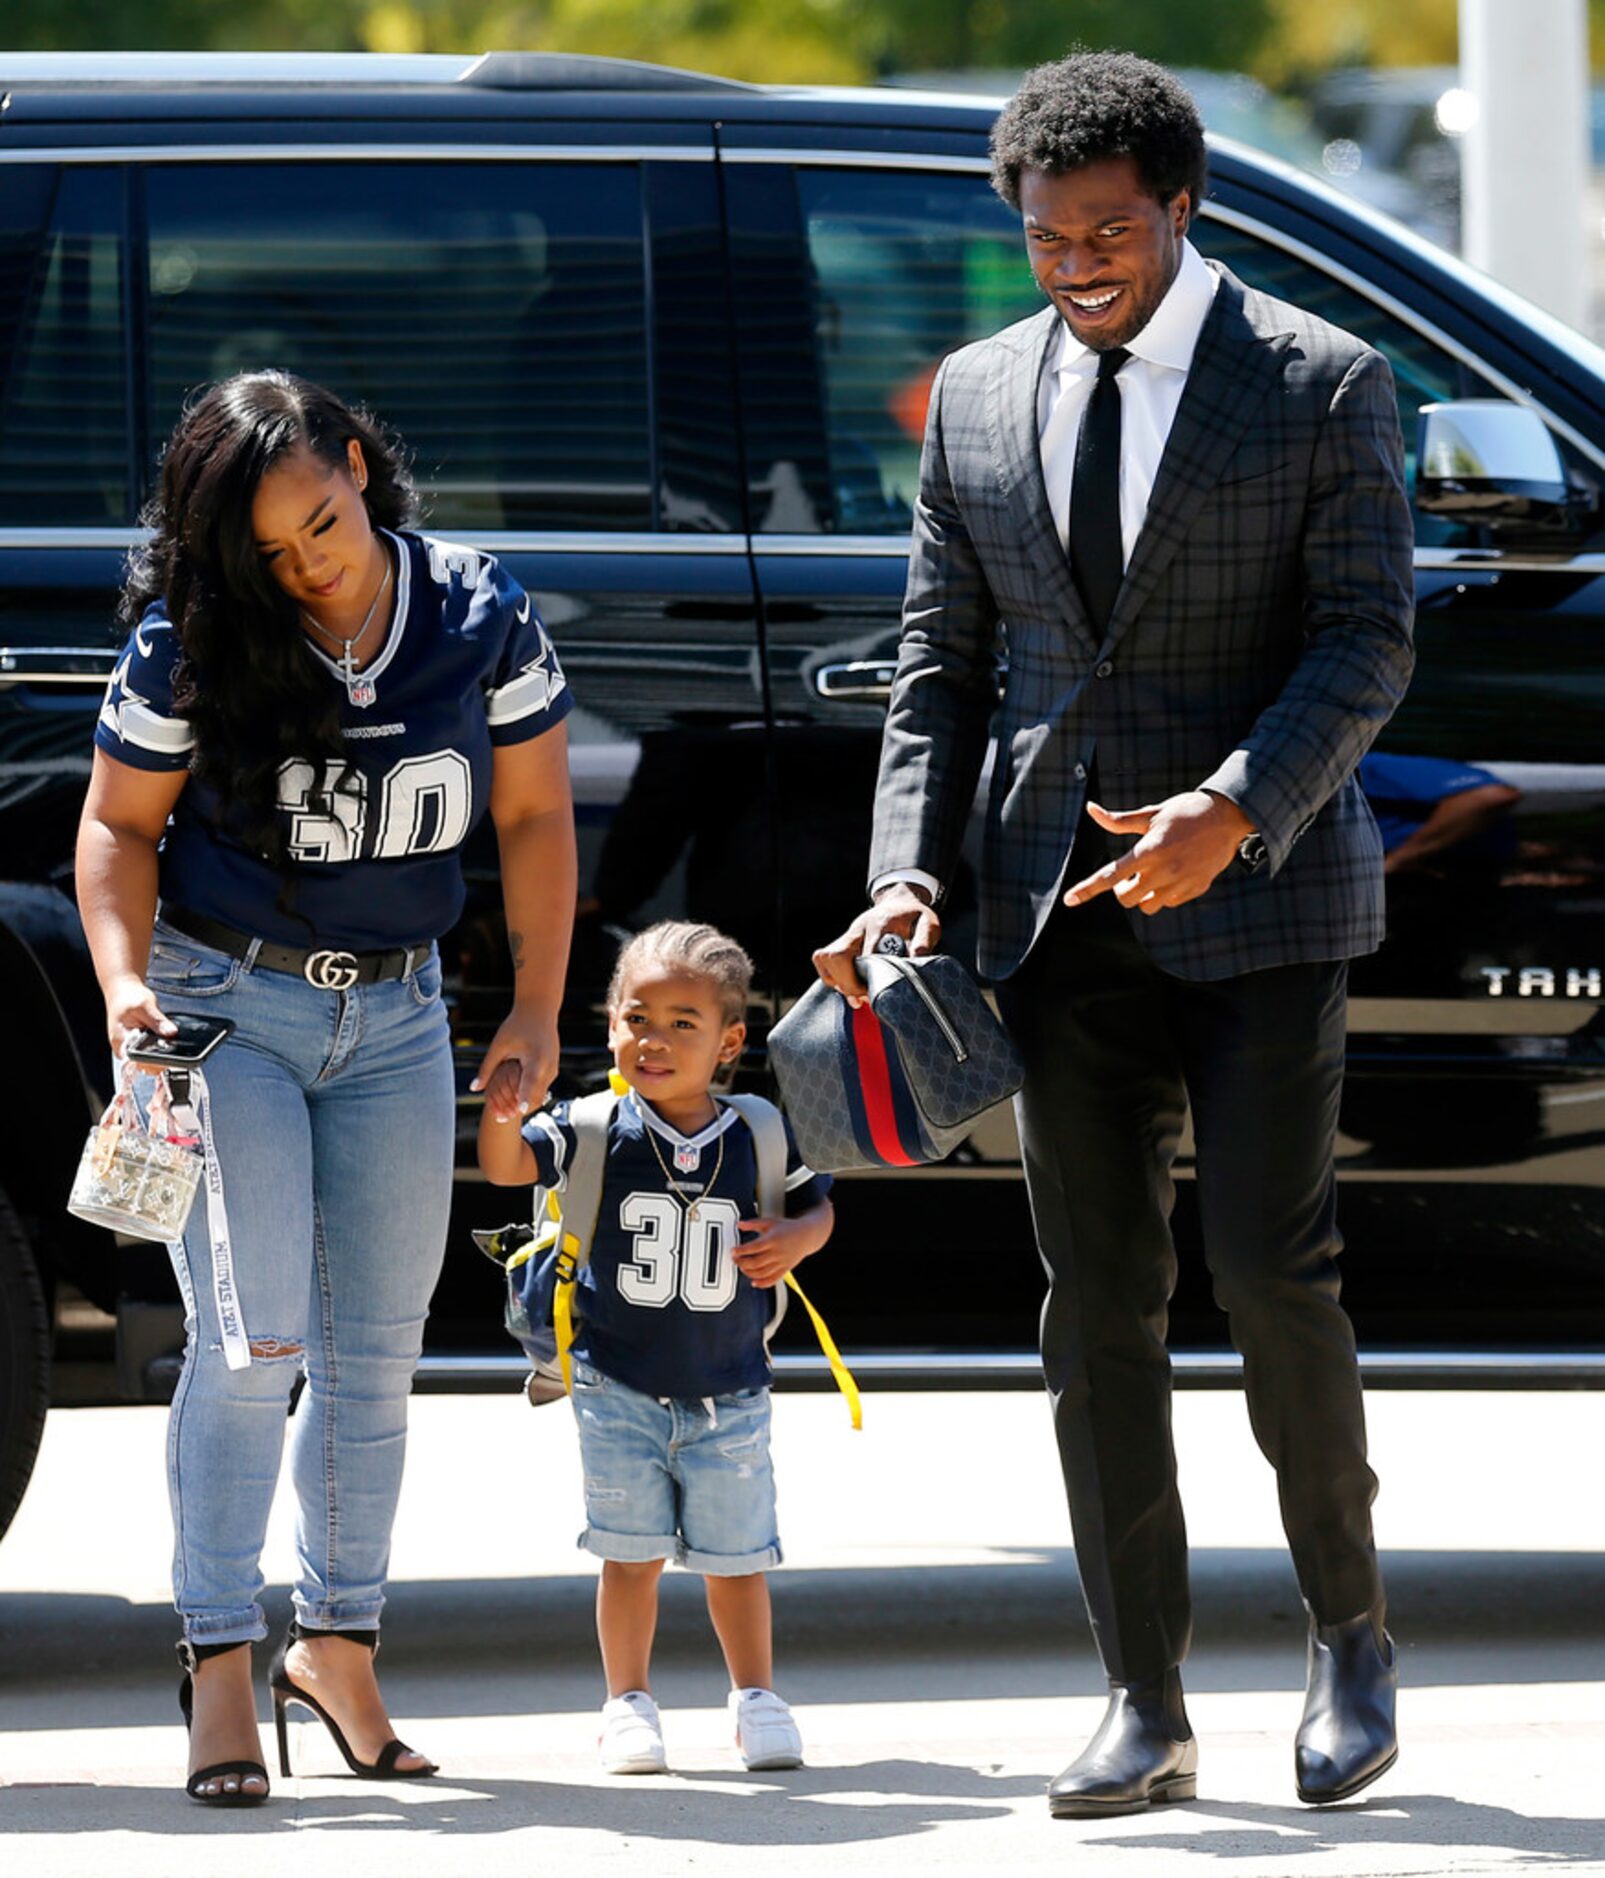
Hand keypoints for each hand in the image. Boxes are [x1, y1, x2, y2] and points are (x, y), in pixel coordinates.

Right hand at [106, 974, 175, 1055]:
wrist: (123, 990)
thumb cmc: (128, 996)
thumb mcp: (145, 1005)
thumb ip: (158, 1021)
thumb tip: (171, 1033)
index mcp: (122, 1041)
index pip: (138, 1062)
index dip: (155, 1063)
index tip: (168, 1059)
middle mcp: (124, 1047)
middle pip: (144, 1065)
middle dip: (160, 1061)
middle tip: (172, 1048)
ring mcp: (130, 1047)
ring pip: (148, 1061)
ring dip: (161, 1056)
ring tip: (168, 1043)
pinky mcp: (136, 1044)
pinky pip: (149, 1054)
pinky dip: (159, 1051)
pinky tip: (165, 1043)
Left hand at [470, 1008, 559, 1113]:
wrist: (540, 1009)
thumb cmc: (517, 1025)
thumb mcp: (499, 1045)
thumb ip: (487, 1068)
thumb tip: (474, 1088)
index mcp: (536, 1058)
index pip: (530, 1083)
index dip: (524, 1099)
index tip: (518, 1113)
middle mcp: (548, 1065)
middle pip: (537, 1095)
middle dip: (520, 1109)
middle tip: (501, 1119)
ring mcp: (553, 1068)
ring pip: (541, 1094)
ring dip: (526, 1104)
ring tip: (505, 1114)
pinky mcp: (553, 1069)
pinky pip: (542, 1087)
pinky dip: (530, 1095)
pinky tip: (515, 1102)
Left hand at [733, 1215, 818, 1289]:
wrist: (807, 1235)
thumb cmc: (788, 1228)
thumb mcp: (770, 1222)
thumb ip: (753, 1223)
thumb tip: (739, 1224)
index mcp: (773, 1240)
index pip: (754, 1248)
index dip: (741, 1251)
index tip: (733, 1251)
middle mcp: (777, 1252)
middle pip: (756, 1263)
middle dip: (742, 1263)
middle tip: (735, 1260)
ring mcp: (781, 1262)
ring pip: (763, 1273)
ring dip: (749, 1273)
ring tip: (742, 1268)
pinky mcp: (785, 1270)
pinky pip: (773, 1280)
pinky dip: (762, 1284)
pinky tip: (754, 1282)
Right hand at [813, 885, 941, 1006]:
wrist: (899, 902)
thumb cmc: (914, 918)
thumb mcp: (928, 923)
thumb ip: (924, 940)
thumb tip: (916, 958)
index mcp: (881, 923)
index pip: (868, 955)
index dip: (873, 978)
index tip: (884, 992)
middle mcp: (858, 928)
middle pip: (839, 957)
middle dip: (852, 984)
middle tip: (868, 997)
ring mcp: (847, 934)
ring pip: (827, 958)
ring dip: (839, 981)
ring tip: (858, 995)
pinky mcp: (840, 941)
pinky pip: (822, 960)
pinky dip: (831, 977)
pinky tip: (847, 986)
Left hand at [1062, 791, 1252, 916]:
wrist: (1228, 817)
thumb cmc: (1185, 812)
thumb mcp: (1151, 814)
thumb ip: (1119, 820)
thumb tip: (1091, 809)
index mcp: (1148, 850)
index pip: (1110, 876)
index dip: (1087, 889)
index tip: (1069, 899)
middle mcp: (1163, 871)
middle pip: (1126, 898)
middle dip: (1123, 889)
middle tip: (1133, 872)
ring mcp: (1180, 883)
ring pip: (1147, 906)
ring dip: (1143, 895)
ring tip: (1154, 873)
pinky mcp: (1194, 889)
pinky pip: (1168, 903)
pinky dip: (1164, 894)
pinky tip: (1173, 874)